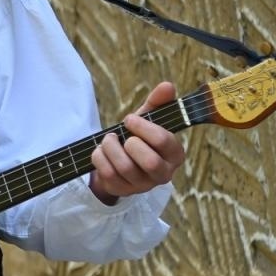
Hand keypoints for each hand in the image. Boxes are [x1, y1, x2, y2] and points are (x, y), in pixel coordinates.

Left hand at [88, 81, 186, 204]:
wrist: (118, 160)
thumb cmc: (139, 137)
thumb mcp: (148, 119)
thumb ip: (157, 103)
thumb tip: (167, 85)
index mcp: (175, 154)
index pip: (164, 141)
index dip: (143, 127)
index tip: (129, 119)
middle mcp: (163, 174)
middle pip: (150, 161)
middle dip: (130, 143)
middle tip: (122, 135)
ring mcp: (143, 185)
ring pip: (126, 168)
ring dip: (111, 148)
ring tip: (108, 140)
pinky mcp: (123, 190)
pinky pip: (108, 175)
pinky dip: (99, 158)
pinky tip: (100, 151)